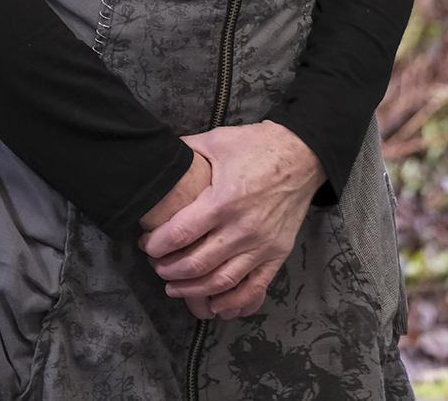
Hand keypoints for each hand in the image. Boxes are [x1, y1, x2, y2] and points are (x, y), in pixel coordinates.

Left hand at [140, 122, 324, 320]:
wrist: (301, 154)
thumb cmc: (257, 145)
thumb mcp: (217, 140)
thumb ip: (185, 149)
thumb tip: (160, 156)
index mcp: (224, 200)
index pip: (181, 233)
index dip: (158, 244)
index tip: (146, 245)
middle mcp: (242, 228)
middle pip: (197, 263)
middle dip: (170, 270)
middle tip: (157, 267)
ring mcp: (261, 245)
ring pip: (222, 282)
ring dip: (194, 291)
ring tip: (175, 288)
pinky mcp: (277, 254)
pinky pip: (254, 289)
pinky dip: (234, 304)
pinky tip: (216, 307)